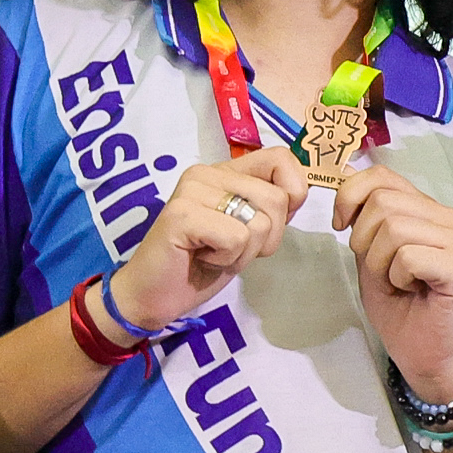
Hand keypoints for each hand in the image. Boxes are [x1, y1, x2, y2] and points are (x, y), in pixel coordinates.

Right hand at [103, 147, 309, 333]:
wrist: (153, 294)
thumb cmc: (201, 264)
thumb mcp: (247, 231)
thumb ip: (269, 207)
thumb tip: (300, 191)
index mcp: (224, 171)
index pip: (281, 158)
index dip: (293, 194)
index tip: (269, 224)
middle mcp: (207, 173)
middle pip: (277, 199)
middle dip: (267, 238)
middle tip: (231, 249)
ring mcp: (192, 190)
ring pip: (259, 221)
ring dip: (245, 251)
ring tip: (214, 253)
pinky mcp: (182, 215)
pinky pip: (237, 238)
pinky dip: (227, 259)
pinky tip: (202, 258)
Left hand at [335, 163, 452, 404]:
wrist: (419, 351)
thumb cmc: (397, 304)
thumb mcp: (369, 252)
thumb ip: (364, 216)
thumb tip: (345, 174)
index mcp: (428, 209)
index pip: (382, 175)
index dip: (350, 195)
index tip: (340, 225)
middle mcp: (449, 219)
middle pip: (383, 202)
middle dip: (364, 240)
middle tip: (379, 269)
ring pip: (393, 228)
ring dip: (380, 263)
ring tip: (396, 282)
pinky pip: (408, 257)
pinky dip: (397, 277)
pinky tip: (410, 290)